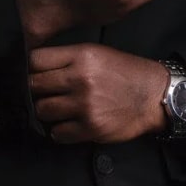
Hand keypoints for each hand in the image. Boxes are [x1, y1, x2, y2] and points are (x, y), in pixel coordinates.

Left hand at [29, 44, 168, 143]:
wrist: (152, 95)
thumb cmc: (124, 72)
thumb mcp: (97, 53)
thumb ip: (68, 58)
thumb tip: (36, 68)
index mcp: (81, 56)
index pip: (36, 60)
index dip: (32, 67)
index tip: (36, 73)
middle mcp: (80, 78)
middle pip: (34, 85)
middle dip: (36, 90)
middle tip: (46, 92)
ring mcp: (85, 104)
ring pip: (43, 110)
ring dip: (47, 111)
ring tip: (58, 108)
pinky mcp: (91, 127)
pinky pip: (58, 133)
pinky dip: (60, 130)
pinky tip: (68, 123)